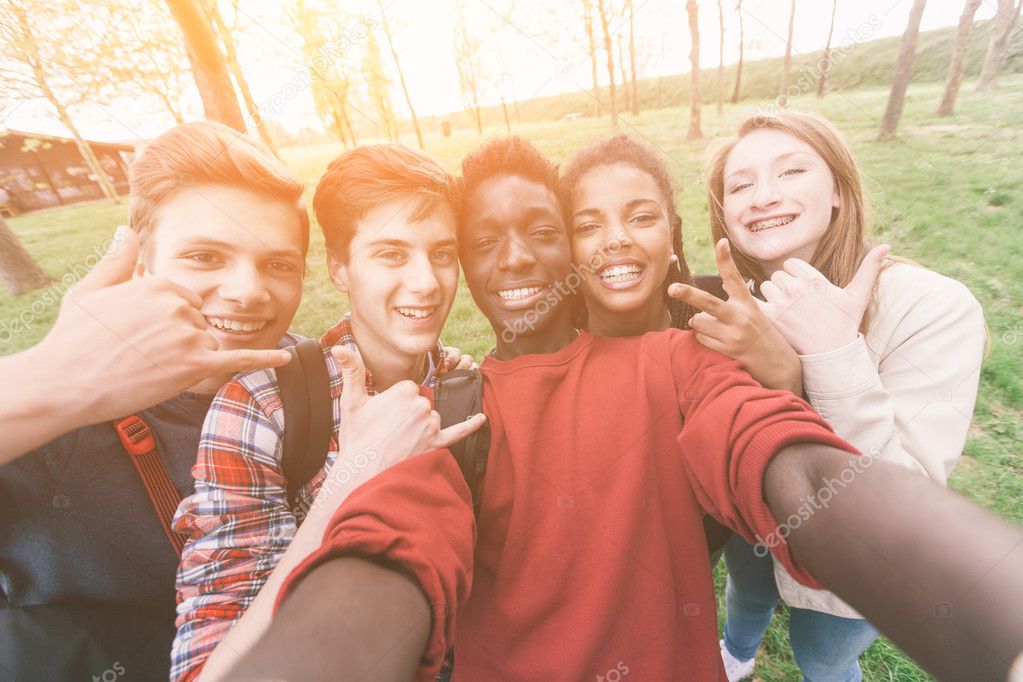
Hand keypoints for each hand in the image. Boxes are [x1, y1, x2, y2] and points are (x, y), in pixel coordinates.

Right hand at [35, 227, 291, 424]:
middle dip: (178, 338)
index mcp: (161, 283)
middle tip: (140, 353)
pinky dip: (264, 359)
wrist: (64, 383)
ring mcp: (189, 335)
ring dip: (187, 357)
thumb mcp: (92, 289)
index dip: (167, 321)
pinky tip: (286, 358)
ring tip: (147, 365)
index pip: (186, 300)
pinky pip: (238, 359)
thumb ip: (118, 260)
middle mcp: (179, 305)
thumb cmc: (74, 337)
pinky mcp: (194, 366)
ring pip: (207, 344)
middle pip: (199, 322)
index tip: (141, 333)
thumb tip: (125, 230)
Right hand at [331, 346, 485, 473]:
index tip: (382, 417)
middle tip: (388, 432)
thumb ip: (351, 370)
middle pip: (421, 403)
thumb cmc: (356, 439)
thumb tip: (338, 347)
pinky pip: (458, 432)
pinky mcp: (436, 445)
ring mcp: (430, 425)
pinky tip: (481, 419)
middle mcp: (421, 405)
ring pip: (432, 419)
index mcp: (404, 390)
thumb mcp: (351, 401)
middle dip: (407, 416)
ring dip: (419, 428)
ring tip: (398, 442)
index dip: (395, 404)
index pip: (408, 390)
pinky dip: (470, 426)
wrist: (361, 475)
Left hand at [668, 239, 801, 392]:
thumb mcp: (754, 314)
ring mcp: (733, 335)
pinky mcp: (727, 351)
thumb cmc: (762, 336)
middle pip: (709, 302)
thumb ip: (731, 305)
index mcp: (748, 304)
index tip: (721, 242)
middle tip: (672, 288)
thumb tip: (696, 311)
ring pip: (699, 323)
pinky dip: (702, 338)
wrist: (780, 367)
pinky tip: (718, 342)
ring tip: (716, 330)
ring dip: (699, 324)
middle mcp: (741, 317)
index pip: (734, 278)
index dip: (726, 260)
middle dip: (688, 294)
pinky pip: (701, 339)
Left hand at [760, 245, 889, 355]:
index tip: (802, 288)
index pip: (791, 264)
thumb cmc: (845, 324)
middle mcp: (796, 287)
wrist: (832, 354)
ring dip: (771, 297)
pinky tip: (767, 314)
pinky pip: (754, 301)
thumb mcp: (859, 296)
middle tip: (793, 303)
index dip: (795, 275)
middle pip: (777, 275)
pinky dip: (757, 306)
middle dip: (783, 286)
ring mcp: (782, 303)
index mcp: (814, 279)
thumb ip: (869, 268)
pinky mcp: (770, 318)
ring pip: (765, 287)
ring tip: (785, 311)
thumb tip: (886, 246)